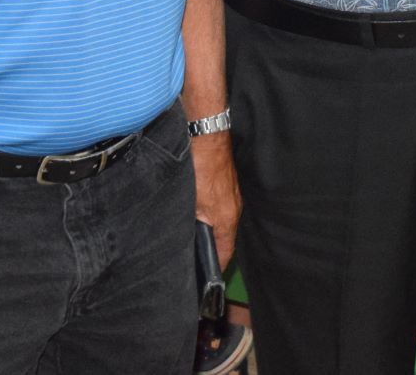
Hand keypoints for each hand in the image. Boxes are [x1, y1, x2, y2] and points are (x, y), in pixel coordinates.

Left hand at [191, 134, 241, 270]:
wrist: (208, 136)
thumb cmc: (200, 167)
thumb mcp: (190, 201)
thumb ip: (189, 223)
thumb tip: (182, 242)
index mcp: (227, 218)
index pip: (226, 252)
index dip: (217, 268)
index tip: (207, 281)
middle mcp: (233, 209)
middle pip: (225, 238)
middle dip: (213, 252)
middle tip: (196, 263)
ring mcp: (231, 196)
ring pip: (222, 223)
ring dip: (211, 233)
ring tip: (194, 242)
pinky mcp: (226, 185)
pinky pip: (219, 209)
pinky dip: (210, 218)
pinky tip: (196, 216)